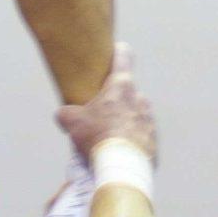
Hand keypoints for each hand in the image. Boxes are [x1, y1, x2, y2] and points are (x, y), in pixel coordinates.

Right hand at [56, 42, 156, 163]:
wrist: (122, 166)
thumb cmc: (97, 136)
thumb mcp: (72, 122)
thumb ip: (66, 113)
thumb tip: (63, 115)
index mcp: (121, 86)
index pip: (124, 57)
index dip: (119, 51)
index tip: (117, 50)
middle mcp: (139, 98)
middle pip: (128, 92)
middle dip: (117, 101)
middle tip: (103, 116)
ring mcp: (149, 119)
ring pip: (136, 115)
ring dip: (127, 122)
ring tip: (111, 138)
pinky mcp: (154, 140)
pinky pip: (142, 136)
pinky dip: (133, 141)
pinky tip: (121, 152)